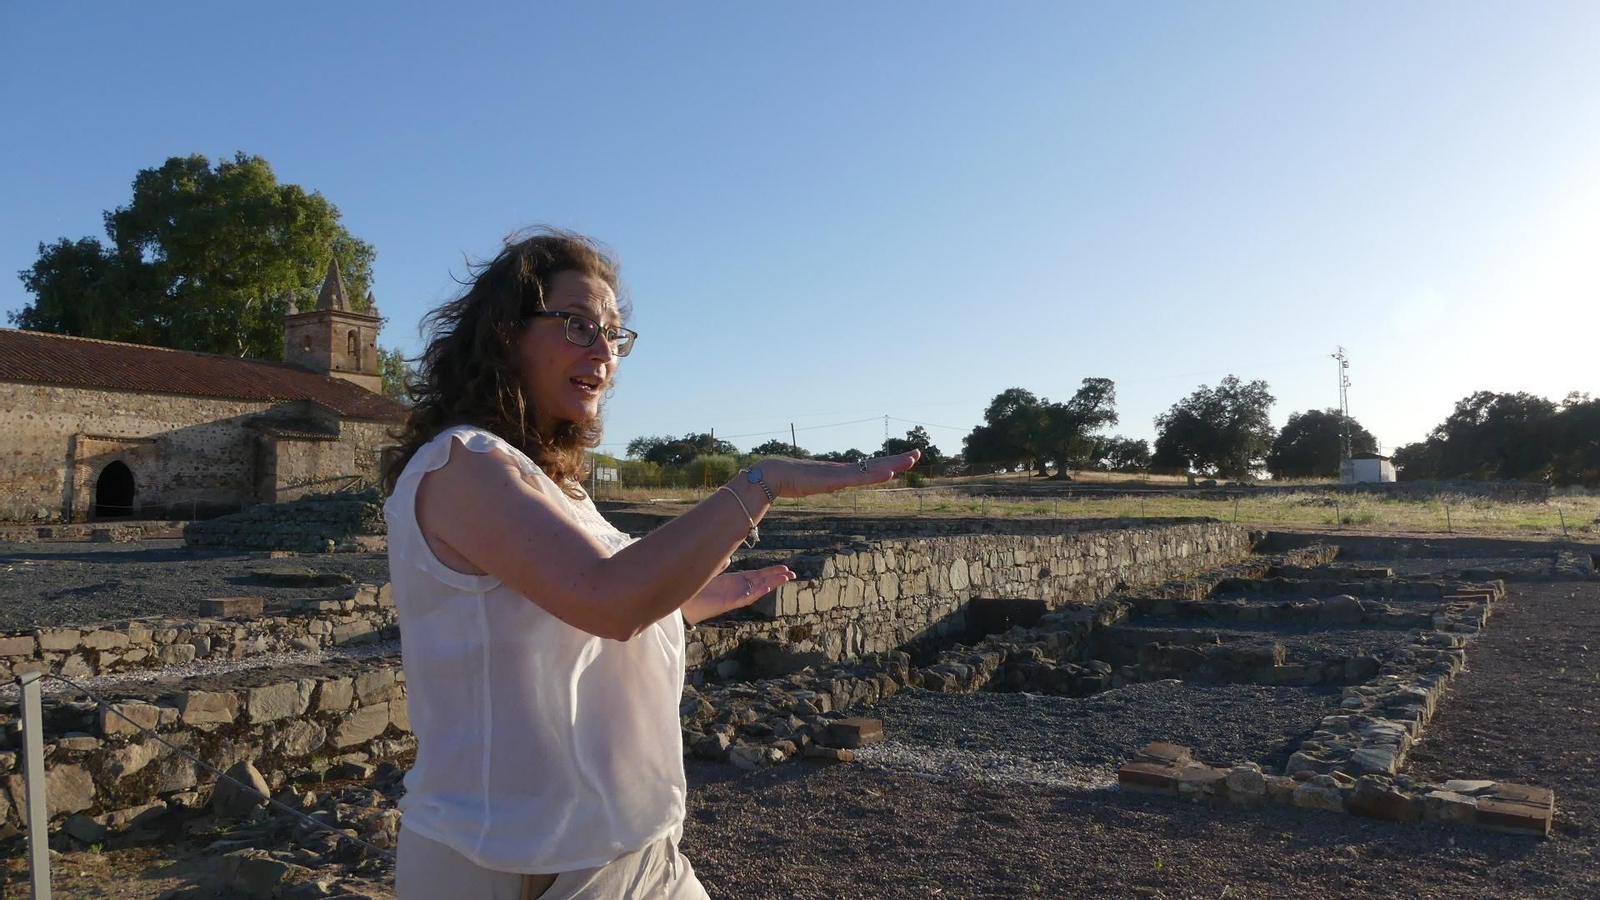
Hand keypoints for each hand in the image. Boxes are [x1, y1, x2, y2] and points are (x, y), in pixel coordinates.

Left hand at [681, 564, 794, 624]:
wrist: (684, 603)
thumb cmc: (696, 589)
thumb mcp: (711, 573)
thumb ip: (720, 565)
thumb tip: (727, 558)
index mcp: (736, 581)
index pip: (758, 576)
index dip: (771, 572)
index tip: (785, 568)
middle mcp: (738, 589)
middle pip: (762, 581)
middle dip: (777, 577)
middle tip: (793, 574)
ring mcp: (734, 596)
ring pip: (757, 590)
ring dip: (772, 584)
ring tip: (785, 579)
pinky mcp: (728, 603)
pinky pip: (745, 598)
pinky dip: (755, 593)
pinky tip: (766, 588)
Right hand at [759, 450, 920, 498]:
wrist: (775, 475)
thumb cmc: (793, 481)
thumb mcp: (817, 485)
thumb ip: (826, 484)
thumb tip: (830, 486)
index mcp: (843, 472)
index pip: (870, 467)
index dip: (888, 463)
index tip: (905, 459)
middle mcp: (844, 470)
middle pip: (875, 464)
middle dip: (898, 460)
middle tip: (918, 452)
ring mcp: (839, 473)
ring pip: (871, 468)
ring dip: (892, 465)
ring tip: (910, 460)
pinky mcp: (833, 478)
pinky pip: (858, 478)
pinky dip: (874, 475)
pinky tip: (888, 474)